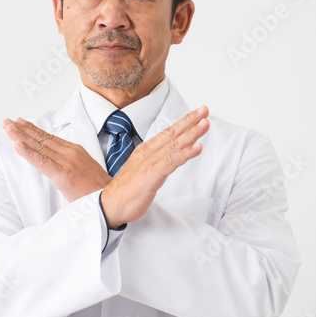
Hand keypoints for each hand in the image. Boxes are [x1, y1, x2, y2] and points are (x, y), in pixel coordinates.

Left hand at [2, 118, 111, 201]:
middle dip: (22, 129)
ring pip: (39, 146)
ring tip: (8, 128)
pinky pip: (42, 161)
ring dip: (20, 136)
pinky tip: (17, 146)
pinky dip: (28, 153)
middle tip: (7, 122)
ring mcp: (67, 162)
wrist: (112, 198)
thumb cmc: (98, 189)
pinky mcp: (63, 174)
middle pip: (42, 139)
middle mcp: (70, 153)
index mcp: (76, 151)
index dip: (33, 130)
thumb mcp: (85, 169)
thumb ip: (70, 163)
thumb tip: (57, 163)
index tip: (20, 123)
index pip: (50, 137)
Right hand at [100, 106, 209, 227]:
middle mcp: (148, 153)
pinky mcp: (151, 175)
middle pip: (172, 133)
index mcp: (145, 151)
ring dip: (191, 133)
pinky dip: (186, 154)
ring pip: (174, 145)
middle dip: (190, 121)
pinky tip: (197, 148)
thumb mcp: (144, 170)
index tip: (197, 114)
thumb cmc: (127, 191)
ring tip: (204, 124)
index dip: (184, 122)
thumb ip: (157, 162)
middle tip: (204, 110)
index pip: (168, 133)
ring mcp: (149, 163)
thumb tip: (173, 157)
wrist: (110, 205)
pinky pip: (172, 161)